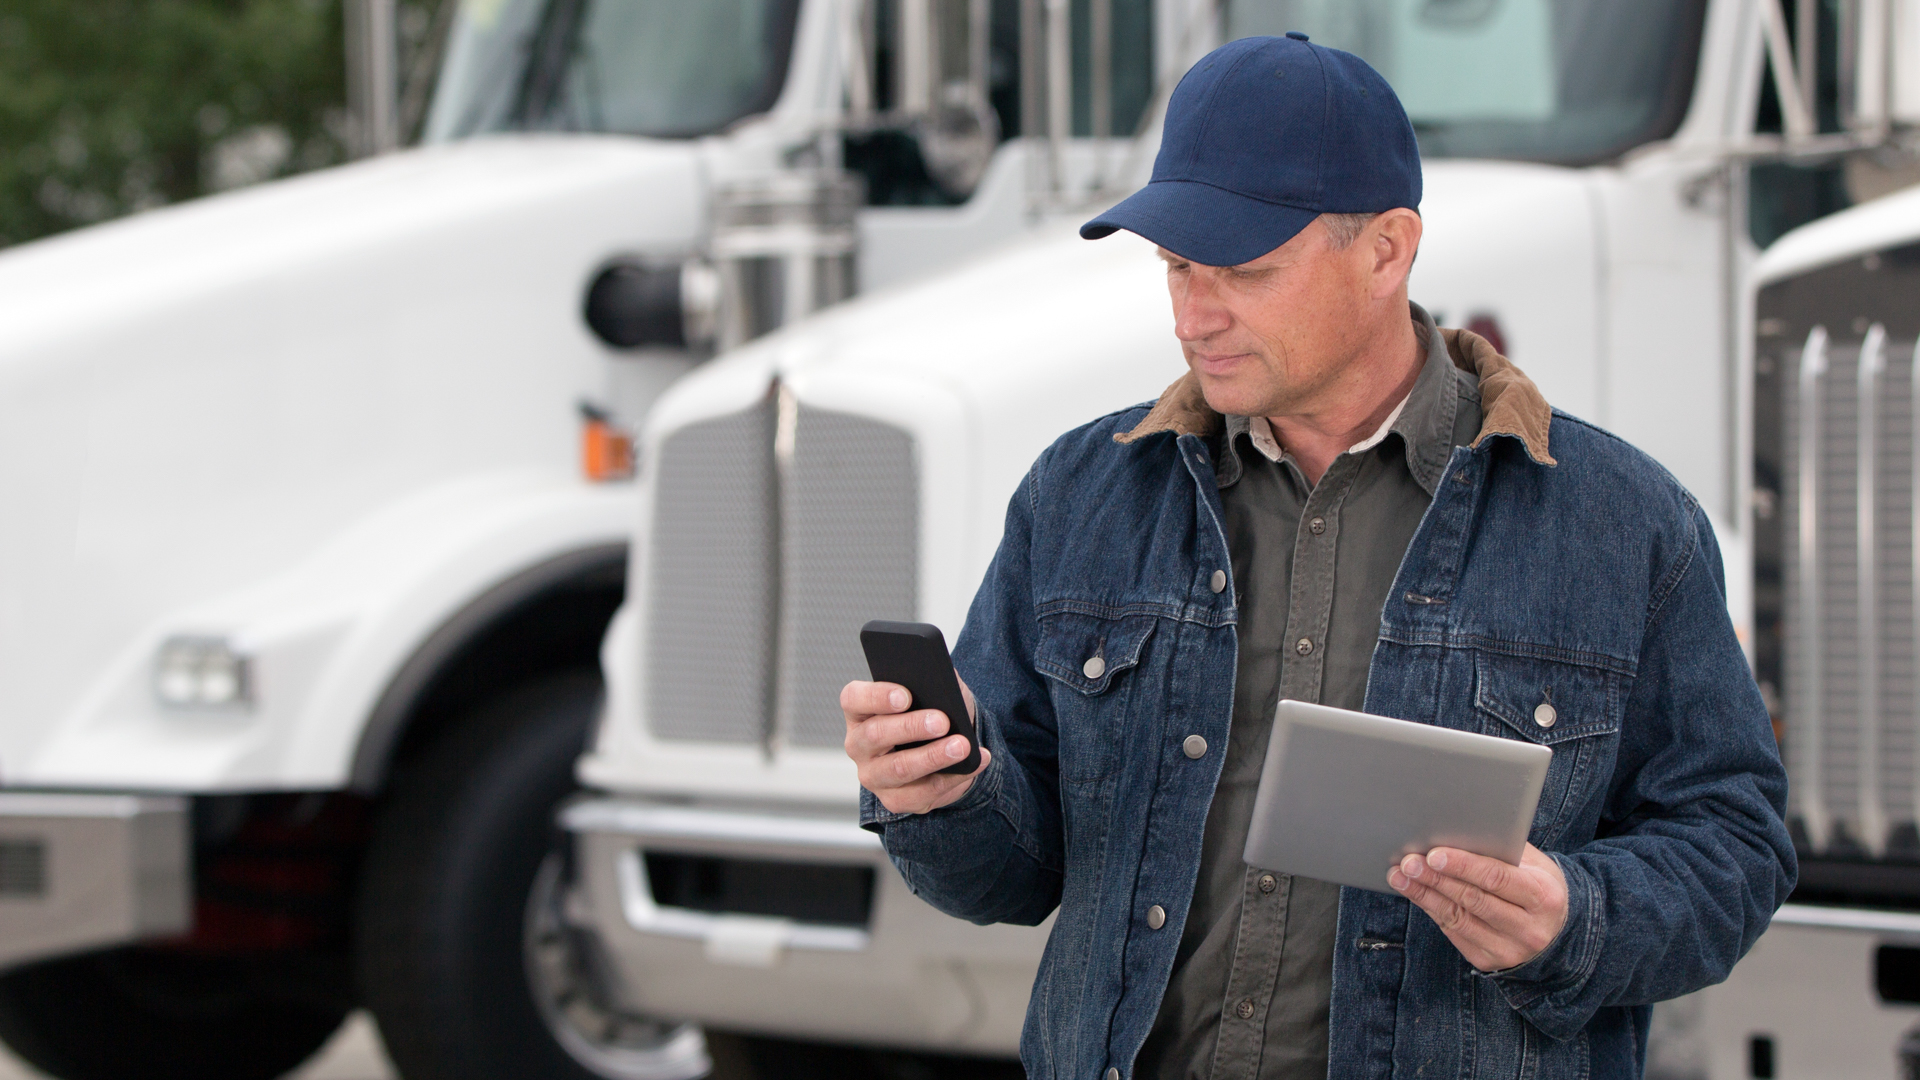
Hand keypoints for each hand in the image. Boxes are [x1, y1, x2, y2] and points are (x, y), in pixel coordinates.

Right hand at [842, 676, 989, 814]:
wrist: (943, 748)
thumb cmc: (933, 712)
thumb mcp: (935, 691)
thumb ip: (935, 681)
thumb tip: (947, 681)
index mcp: (860, 711)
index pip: (854, 699)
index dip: (876, 696)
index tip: (906, 696)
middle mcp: (859, 744)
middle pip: (875, 734)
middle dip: (911, 727)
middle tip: (942, 722)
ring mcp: (873, 775)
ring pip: (898, 768)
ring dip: (933, 757)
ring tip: (961, 746)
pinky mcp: (894, 800)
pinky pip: (922, 793)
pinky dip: (953, 778)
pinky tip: (974, 764)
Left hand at [1387, 843, 1567, 971]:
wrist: (1557, 932)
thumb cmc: (1539, 886)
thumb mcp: (1534, 865)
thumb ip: (1503, 850)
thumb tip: (1458, 831)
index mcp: (1544, 898)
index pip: (1496, 879)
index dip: (1463, 866)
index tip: (1434, 854)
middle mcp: (1529, 929)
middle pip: (1473, 900)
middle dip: (1436, 879)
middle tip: (1409, 862)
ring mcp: (1509, 950)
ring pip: (1458, 919)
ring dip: (1424, 895)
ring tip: (1400, 876)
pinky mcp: (1488, 961)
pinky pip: (1453, 932)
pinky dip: (1431, 909)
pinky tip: (1416, 893)